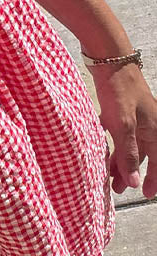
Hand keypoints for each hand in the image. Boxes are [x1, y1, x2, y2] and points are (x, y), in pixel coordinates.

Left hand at [92, 64, 156, 197]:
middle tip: (118, 189)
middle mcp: (150, 125)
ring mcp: (136, 118)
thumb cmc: (119, 89)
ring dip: (121, 162)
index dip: (153, 179)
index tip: (146, 194)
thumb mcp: (122, 125)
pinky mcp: (123, 112)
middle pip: (143, 156)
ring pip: (131, 146)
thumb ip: (128, 154)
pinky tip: (104, 154)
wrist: (109, 61)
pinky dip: (114, 147)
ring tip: (109, 178)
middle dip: (132, 173)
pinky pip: (121, 136)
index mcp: (156, 129)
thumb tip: (134, 182)